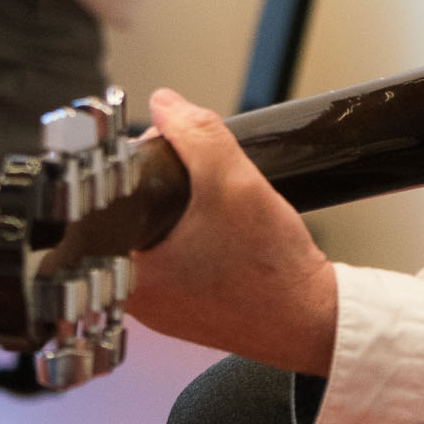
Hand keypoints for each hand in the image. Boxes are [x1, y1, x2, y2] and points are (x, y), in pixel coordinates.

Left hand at [123, 88, 338, 374]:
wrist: (310, 320)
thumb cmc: (273, 271)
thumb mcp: (235, 182)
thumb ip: (197, 133)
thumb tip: (165, 103)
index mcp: (127, 274)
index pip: (113, 193)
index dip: (144, 159)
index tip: (173, 153)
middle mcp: (133, 297)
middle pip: (132, 212)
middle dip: (167, 184)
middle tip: (204, 181)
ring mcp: (157, 308)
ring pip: (155, 234)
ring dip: (182, 211)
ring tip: (218, 210)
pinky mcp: (181, 310)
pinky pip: (174, 258)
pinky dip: (195, 238)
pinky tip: (224, 236)